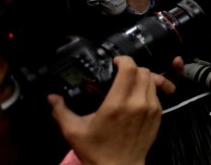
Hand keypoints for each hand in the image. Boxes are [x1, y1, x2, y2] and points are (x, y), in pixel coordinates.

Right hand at [48, 56, 164, 164]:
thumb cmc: (96, 151)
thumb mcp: (74, 131)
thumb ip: (61, 111)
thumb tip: (51, 97)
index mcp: (117, 104)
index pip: (129, 69)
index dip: (124, 60)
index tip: (116, 62)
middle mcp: (137, 103)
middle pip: (143, 71)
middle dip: (132, 68)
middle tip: (121, 72)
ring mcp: (151, 109)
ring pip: (152, 80)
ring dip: (141, 77)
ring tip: (129, 83)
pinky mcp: (158, 115)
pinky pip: (156, 93)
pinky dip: (148, 89)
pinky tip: (137, 95)